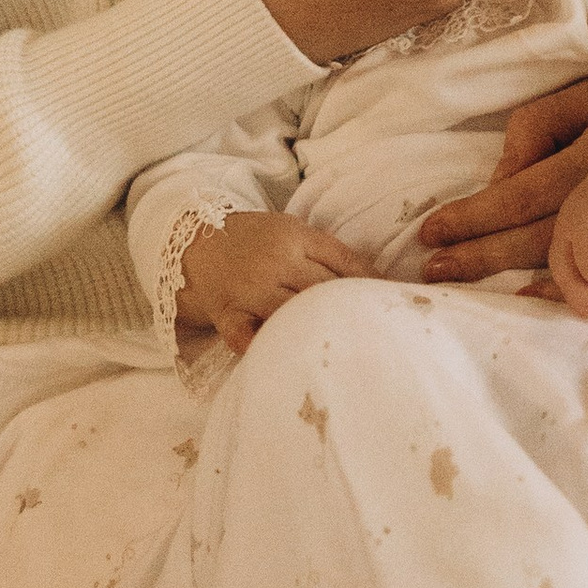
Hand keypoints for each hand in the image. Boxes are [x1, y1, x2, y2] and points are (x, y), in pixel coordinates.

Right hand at [176, 211, 371, 355]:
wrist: (194, 240)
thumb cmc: (253, 238)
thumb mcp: (290, 230)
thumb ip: (325, 251)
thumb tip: (374, 279)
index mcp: (295, 236)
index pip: (344, 260)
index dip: (371, 282)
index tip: (392, 299)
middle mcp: (275, 261)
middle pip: (324, 289)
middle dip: (351, 309)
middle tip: (380, 331)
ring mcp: (249, 288)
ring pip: (292, 312)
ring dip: (317, 329)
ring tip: (347, 348)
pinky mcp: (227, 311)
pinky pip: (244, 334)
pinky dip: (260, 346)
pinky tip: (282, 358)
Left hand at [416, 49, 587, 282]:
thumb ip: (539, 129)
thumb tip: (501, 180)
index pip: (524, 194)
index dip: (476, 216)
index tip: (433, 231)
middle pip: (548, 241)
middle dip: (488, 258)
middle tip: (438, 269)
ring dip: (545, 286)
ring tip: (495, 293)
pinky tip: (575, 298)